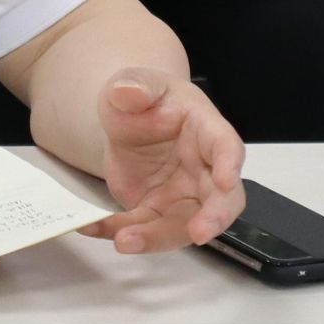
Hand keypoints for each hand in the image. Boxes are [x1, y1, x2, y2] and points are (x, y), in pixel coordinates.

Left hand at [82, 68, 245, 252]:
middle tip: (199, 233)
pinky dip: (119, 230)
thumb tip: (127, 91)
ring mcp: (183, 194)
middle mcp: (204, 169)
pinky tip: (93, 227)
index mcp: (207, 130)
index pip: (227, 147)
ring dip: (157, 237)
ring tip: (124, 241)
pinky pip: (143, 227)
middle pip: (220, 200)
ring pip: (182, 225)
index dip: (230, 164)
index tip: (226, 180)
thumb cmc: (146, 99)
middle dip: (213, 218)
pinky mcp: (158, 210)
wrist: (129, 119)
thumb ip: (135, 86)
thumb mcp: (135, 83)